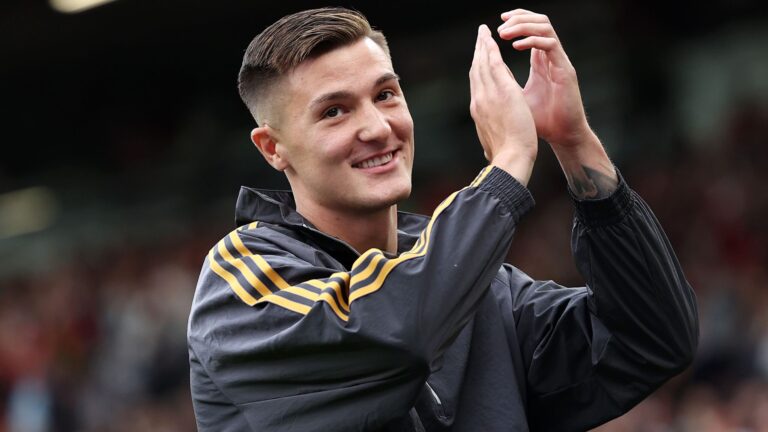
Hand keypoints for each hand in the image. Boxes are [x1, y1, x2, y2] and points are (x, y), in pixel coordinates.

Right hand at [469, 24, 536, 184]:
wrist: (511, 160)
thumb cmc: (506, 157)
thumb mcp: (493, 144)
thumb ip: (490, 134)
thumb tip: (488, 139)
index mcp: (478, 112)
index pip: (477, 85)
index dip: (478, 70)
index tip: (479, 59)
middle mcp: (479, 101)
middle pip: (476, 71)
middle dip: (477, 53)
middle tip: (479, 38)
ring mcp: (488, 95)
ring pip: (482, 64)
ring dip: (482, 46)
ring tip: (483, 32)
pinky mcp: (501, 90)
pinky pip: (494, 63)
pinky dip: (490, 49)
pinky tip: (490, 38)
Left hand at [497, 9, 593, 148]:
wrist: (561, 135)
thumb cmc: (540, 121)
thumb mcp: (515, 98)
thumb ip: (504, 83)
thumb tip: (482, 79)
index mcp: (540, 62)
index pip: (528, 31)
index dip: (513, 23)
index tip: (490, 27)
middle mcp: (550, 58)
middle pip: (538, 22)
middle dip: (517, 19)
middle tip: (498, 28)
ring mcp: (559, 62)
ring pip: (545, 27)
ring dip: (522, 26)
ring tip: (503, 34)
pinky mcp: (565, 70)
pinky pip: (550, 45)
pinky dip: (532, 41)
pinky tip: (516, 47)